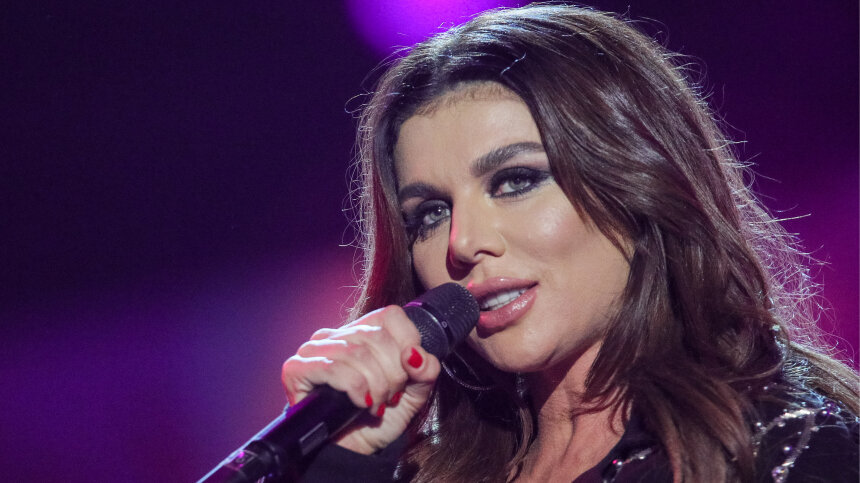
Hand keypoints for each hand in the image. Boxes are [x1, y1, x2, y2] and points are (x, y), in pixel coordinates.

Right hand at [281, 305, 440, 453]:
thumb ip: (425, 369)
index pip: (389, 315)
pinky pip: (333, 367)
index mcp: (362, 331)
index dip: (407, 344)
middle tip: (391, 396)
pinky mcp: (296, 369)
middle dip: (393, 373)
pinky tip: (360, 403)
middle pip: (376, 335)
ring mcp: (313, 350)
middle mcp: (336, 335)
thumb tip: (414, 354)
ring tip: (376, 404)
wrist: (352, 451)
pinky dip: (354, 387)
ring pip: (356, 352)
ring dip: (376, 384)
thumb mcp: (415, 393)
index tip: (408, 375)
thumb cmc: (379, 419)